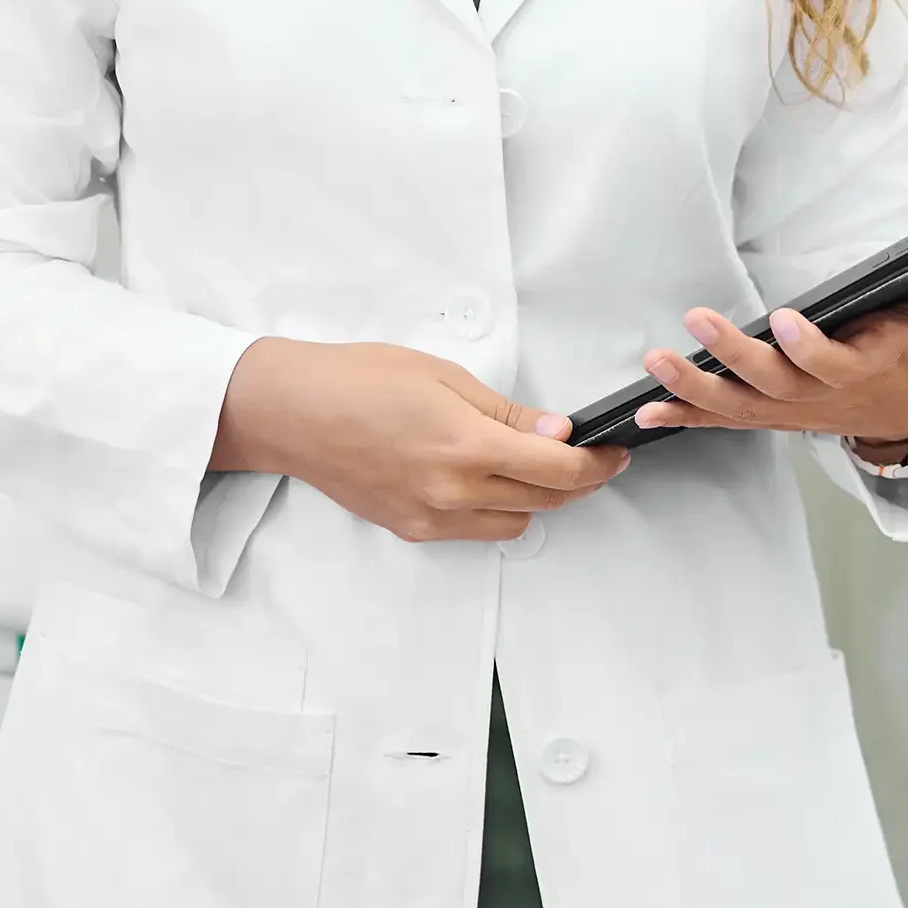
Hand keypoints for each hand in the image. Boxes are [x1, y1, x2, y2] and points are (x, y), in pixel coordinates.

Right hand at [211, 337, 629, 543]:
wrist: (294, 412)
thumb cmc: (361, 379)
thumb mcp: (443, 376)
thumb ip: (506, 411)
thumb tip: (557, 431)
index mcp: (467, 445)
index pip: (558, 471)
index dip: (597, 464)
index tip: (613, 451)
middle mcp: (454, 492)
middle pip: (545, 502)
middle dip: (578, 482)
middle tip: (591, 458)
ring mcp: (432, 519)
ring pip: (514, 524)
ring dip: (538, 500)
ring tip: (536, 466)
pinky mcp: (411, 530)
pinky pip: (474, 532)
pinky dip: (496, 511)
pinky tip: (488, 481)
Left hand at [633, 261, 907, 455]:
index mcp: (870, 366)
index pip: (837, 364)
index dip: (811, 348)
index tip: (785, 319)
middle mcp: (827, 395)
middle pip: (776, 385)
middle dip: (734, 356)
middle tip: (697, 321)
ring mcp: (798, 410)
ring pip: (743, 406)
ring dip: (695, 388)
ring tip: (657, 363)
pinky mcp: (777, 416)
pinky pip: (728, 421)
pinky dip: (688, 416)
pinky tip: (649, 409)